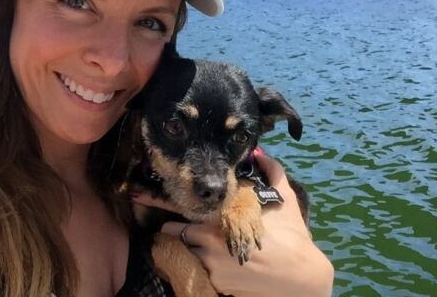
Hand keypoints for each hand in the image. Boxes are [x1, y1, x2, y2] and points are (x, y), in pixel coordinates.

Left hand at [131, 148, 333, 296]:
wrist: (302, 280)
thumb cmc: (294, 238)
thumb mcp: (284, 200)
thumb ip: (271, 172)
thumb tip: (259, 152)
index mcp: (221, 218)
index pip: (179, 209)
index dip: (154, 201)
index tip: (134, 193)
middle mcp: (210, 241)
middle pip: (177, 232)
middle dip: (177, 229)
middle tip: (183, 226)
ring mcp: (211, 266)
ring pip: (188, 253)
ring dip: (192, 249)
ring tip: (208, 247)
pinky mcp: (216, 285)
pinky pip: (201, 272)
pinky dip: (206, 267)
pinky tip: (223, 265)